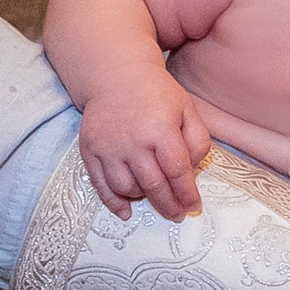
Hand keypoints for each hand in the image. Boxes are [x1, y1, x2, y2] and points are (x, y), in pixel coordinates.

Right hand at [76, 68, 210, 221]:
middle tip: (177, 214)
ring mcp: (109, 147)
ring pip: (127, 188)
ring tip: (153, 196)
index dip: (187, 193)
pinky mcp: (91, 150)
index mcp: (160, 129)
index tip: (194, 206)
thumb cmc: (156, 94)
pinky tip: (126, 211)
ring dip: (143, 198)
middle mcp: (133, 141)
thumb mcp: (187, 109)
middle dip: (168, 205)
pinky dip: (113, 202)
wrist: (116, 75)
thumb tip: (192, 173)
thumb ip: (198, 141)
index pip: (177, 171)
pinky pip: (100, 184)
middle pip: (153, 184)